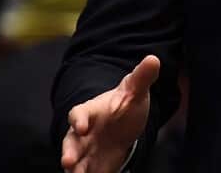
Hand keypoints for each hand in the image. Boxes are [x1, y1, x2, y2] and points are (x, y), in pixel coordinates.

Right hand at [61, 55, 159, 172]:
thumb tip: (153, 59)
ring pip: (76, 161)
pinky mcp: (93, 166)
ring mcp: (86, 151)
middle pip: (70, 142)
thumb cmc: (124, 105)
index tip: (81, 127)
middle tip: (68, 162)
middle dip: (69, 151)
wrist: (124, 124)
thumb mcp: (135, 91)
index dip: (78, 119)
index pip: (78, 113)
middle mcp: (82, 133)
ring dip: (75, 169)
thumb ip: (141, 77)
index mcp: (90, 111)